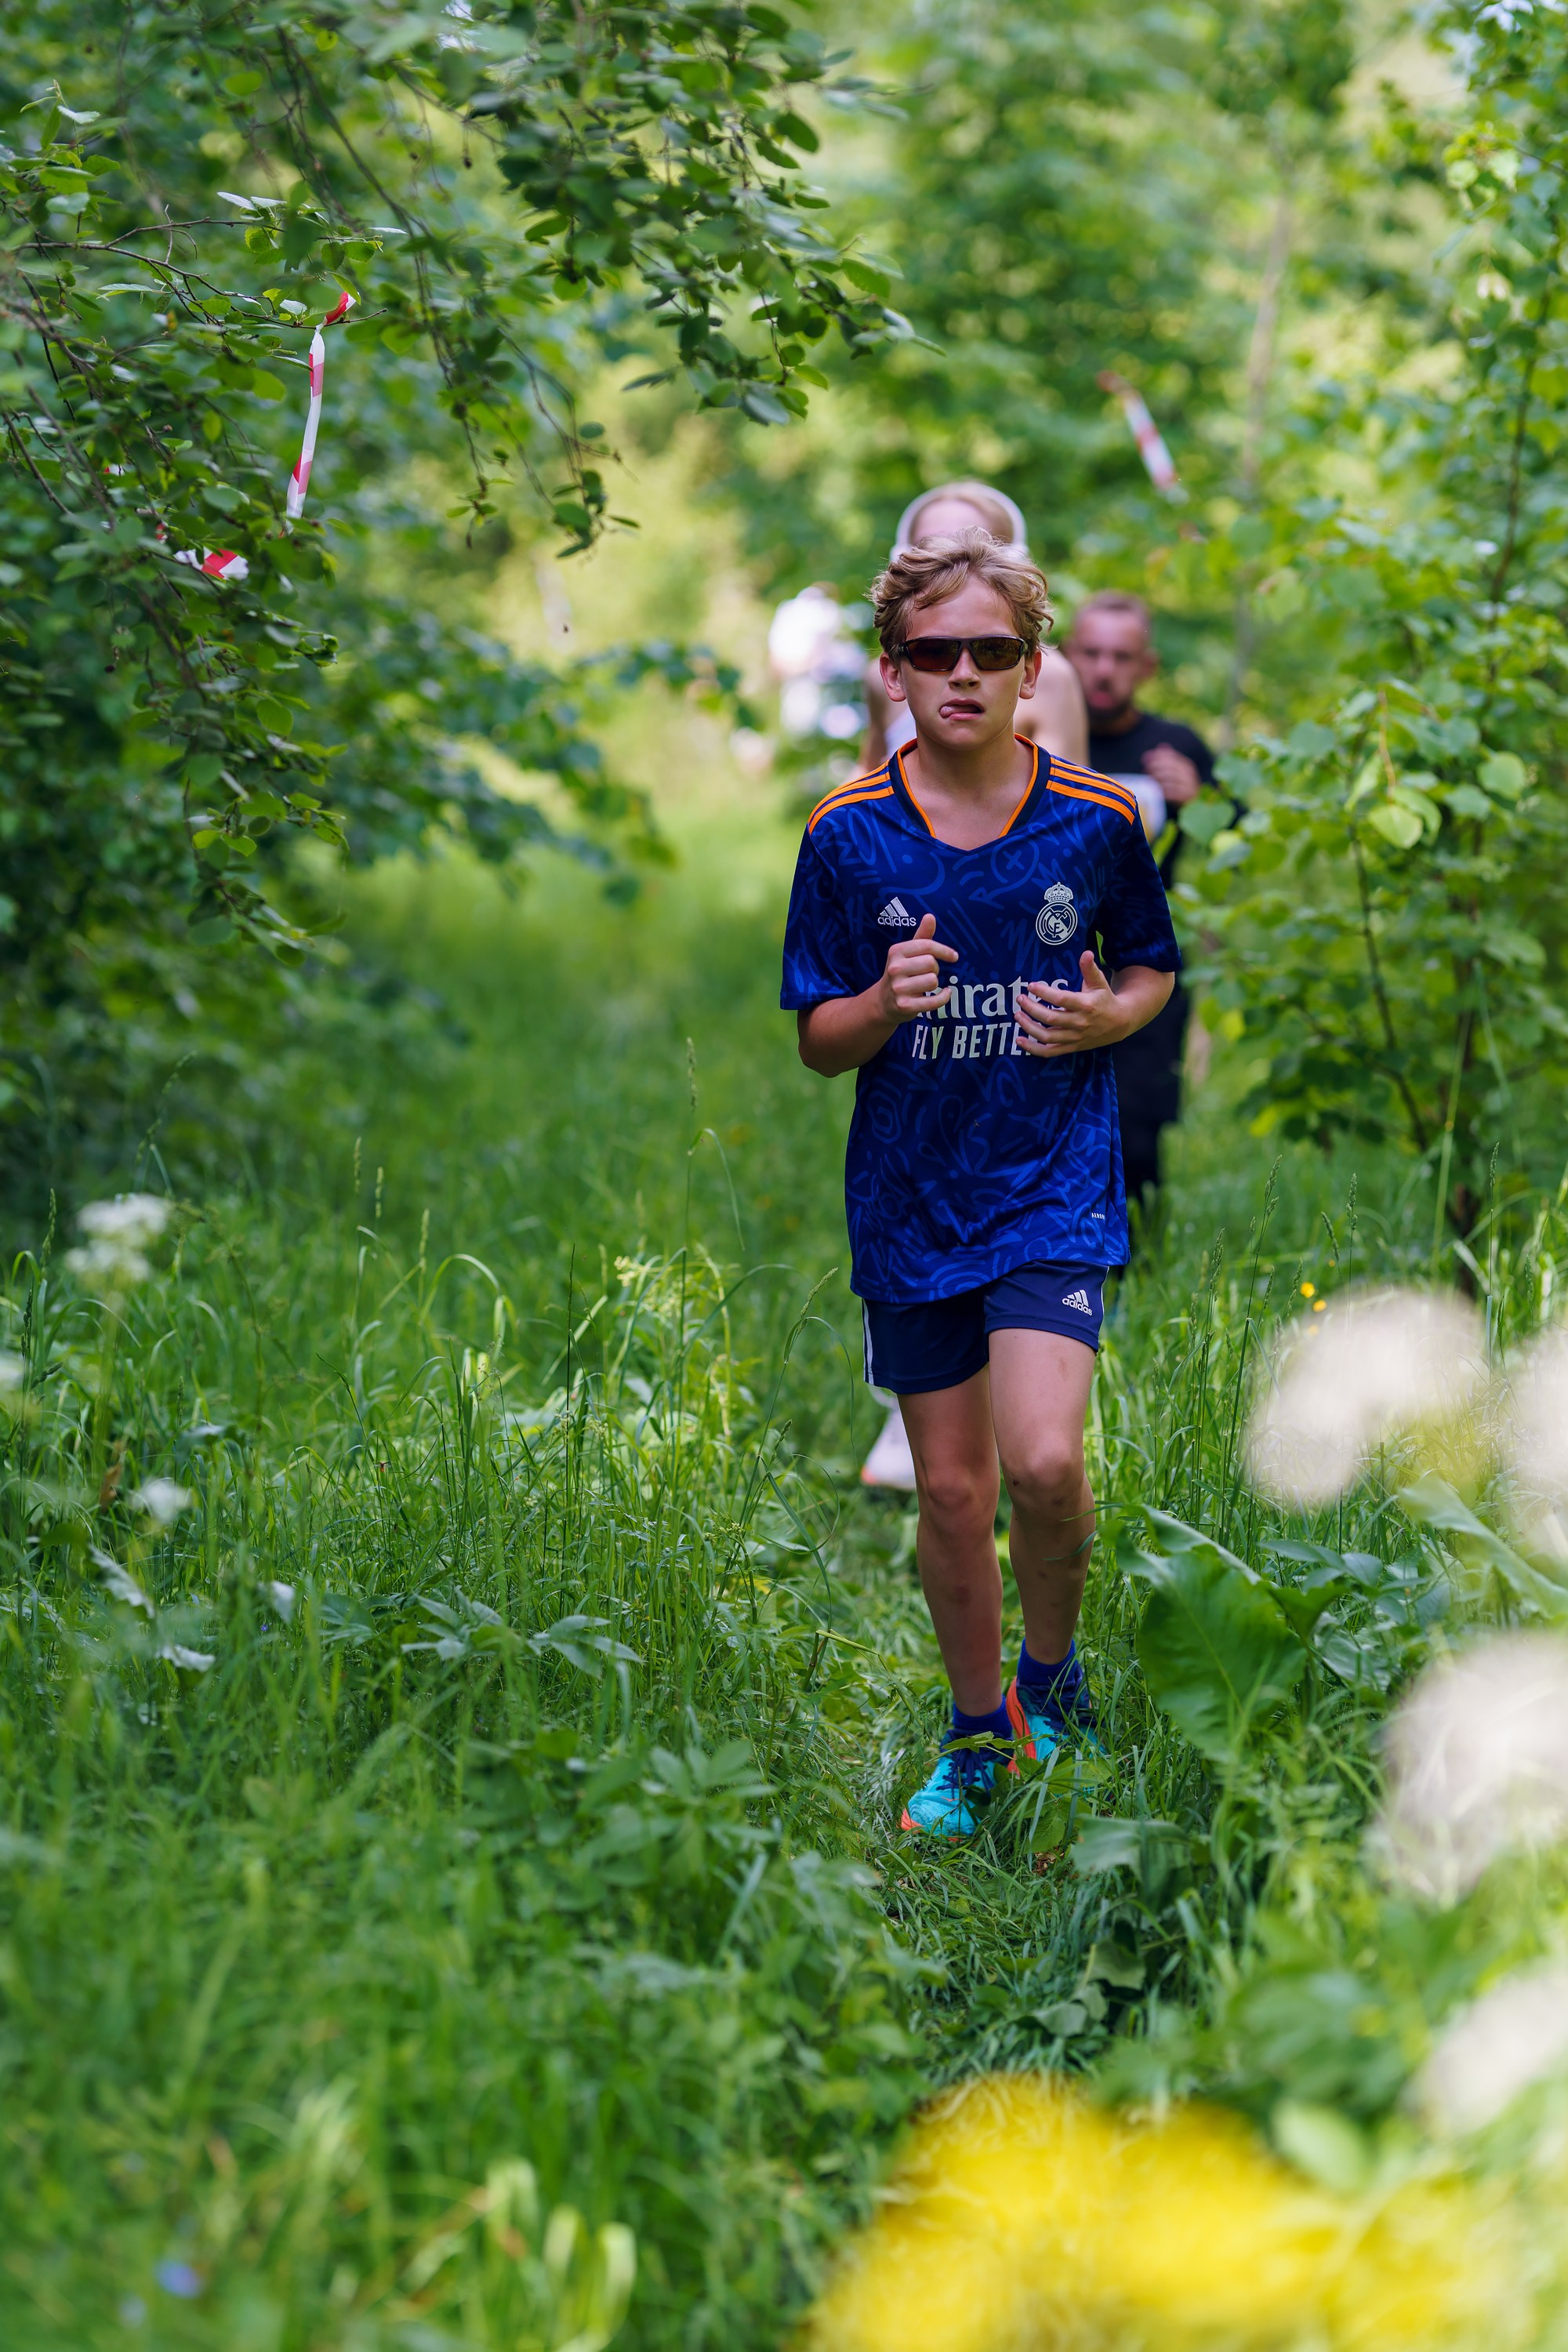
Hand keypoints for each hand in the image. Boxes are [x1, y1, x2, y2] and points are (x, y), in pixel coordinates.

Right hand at [877, 911, 956, 1023]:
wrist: (883, 1002)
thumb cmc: (901, 973)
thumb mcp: (907, 953)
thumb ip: (921, 936)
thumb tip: (930, 916)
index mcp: (896, 951)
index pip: (927, 946)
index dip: (944, 951)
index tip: (953, 956)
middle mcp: (894, 968)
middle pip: (931, 963)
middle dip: (935, 968)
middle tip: (927, 973)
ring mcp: (898, 988)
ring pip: (933, 980)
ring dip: (935, 983)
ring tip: (925, 985)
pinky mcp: (905, 1005)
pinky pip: (934, 1001)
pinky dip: (943, 997)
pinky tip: (944, 994)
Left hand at [1016, 953, 1132, 1057]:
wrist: (1119, 1024)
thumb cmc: (1105, 999)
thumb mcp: (1099, 983)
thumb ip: (1090, 969)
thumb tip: (1086, 953)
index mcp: (1085, 1005)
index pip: (1060, 999)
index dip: (1043, 992)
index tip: (1031, 986)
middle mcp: (1079, 1023)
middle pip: (1050, 1018)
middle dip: (1031, 1008)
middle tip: (1020, 999)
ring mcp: (1074, 1037)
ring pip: (1047, 1036)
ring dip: (1029, 1027)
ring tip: (1018, 1015)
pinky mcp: (1071, 1047)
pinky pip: (1050, 1052)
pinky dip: (1033, 1049)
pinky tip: (1020, 1040)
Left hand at [1144, 743, 1202, 805]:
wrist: (1196, 805)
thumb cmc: (1183, 787)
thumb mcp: (1178, 772)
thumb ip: (1169, 760)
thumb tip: (1161, 746)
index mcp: (1187, 765)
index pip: (1171, 756)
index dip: (1157, 756)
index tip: (1146, 758)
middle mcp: (1189, 774)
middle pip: (1169, 766)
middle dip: (1155, 766)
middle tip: (1145, 769)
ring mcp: (1188, 785)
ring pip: (1168, 778)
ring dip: (1156, 777)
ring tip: (1149, 780)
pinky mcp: (1185, 797)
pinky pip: (1170, 791)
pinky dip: (1161, 789)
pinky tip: (1155, 789)